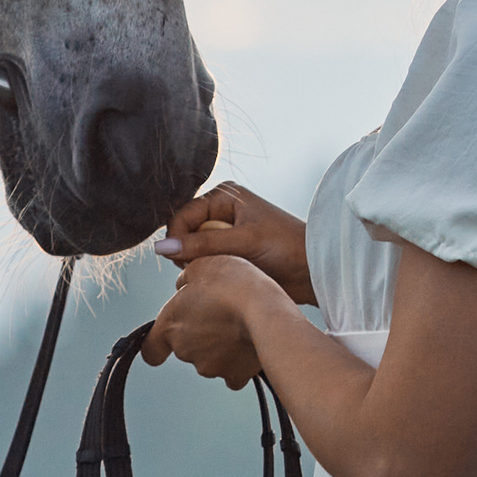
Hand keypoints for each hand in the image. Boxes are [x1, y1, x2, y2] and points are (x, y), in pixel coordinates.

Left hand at [142, 254, 275, 388]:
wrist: (264, 309)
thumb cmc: (231, 283)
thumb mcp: (201, 266)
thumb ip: (186, 279)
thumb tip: (185, 286)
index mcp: (171, 325)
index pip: (150, 350)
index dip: (156, 346)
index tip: (162, 343)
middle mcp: (185, 350)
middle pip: (185, 347)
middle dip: (198, 334)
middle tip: (219, 313)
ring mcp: (209, 366)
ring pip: (209, 358)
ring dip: (218, 346)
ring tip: (238, 324)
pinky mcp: (234, 375)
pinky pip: (232, 372)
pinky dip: (237, 362)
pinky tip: (248, 344)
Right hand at [155, 181, 314, 305]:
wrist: (315, 270)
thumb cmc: (287, 247)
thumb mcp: (244, 242)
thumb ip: (202, 245)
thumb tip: (161, 248)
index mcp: (224, 197)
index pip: (182, 215)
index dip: (178, 238)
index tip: (182, 260)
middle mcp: (221, 213)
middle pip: (185, 235)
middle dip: (191, 253)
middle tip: (209, 267)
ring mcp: (225, 235)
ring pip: (193, 253)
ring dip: (202, 265)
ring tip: (221, 272)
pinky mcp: (230, 255)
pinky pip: (206, 265)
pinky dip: (210, 273)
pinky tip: (224, 279)